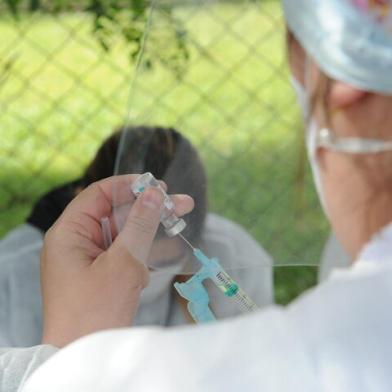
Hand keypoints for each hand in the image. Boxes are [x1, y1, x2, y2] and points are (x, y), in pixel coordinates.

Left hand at [41, 175, 193, 347]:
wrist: (86, 356)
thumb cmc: (96, 310)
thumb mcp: (123, 262)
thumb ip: (140, 224)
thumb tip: (154, 193)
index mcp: (69, 232)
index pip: (99, 194)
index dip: (129, 186)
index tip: (158, 186)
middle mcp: (76, 241)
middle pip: (115, 213)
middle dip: (148, 210)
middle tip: (182, 204)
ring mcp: (88, 259)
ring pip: (122, 234)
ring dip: (146, 236)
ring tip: (175, 229)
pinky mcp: (100, 274)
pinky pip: (122, 254)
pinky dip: (138, 258)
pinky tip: (144, 274)